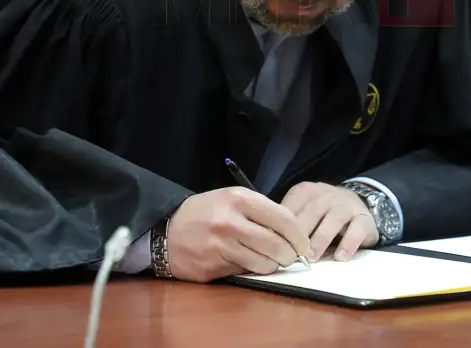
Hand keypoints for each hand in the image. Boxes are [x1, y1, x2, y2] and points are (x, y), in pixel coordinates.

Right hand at [165, 187, 310, 282]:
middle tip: (292, 257)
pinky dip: (252, 270)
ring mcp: (220, 246)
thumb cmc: (205, 213)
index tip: (304, 243)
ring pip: (264, 263)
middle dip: (290, 255)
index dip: (299, 235)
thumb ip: (259, 211)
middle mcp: (230, 221)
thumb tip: (291, 232)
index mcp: (238, 199)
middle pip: (276, 244)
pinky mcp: (212, 266)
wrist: (166, 231)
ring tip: (271, 260)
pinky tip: (247, 263)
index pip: (282, 218)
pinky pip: (244, 272)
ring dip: (273, 265)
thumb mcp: (230, 199)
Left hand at [281, 182, 377, 261]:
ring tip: (312, 258)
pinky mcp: (364, 219)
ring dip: (321, 239)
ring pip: (334, 219)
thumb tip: (268, 240)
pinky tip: (340, 257)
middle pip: (312, 212)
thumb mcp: (304, 211)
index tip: (275, 243)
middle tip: (292, 254)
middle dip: (301, 233)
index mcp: (307, 192)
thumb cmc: (323, 213)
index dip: (283, 225)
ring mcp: (346, 206)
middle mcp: (327, 195)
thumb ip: (288, 222)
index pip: (292, 205)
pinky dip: (348, 244)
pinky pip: (357, 229)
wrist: (358, 204)